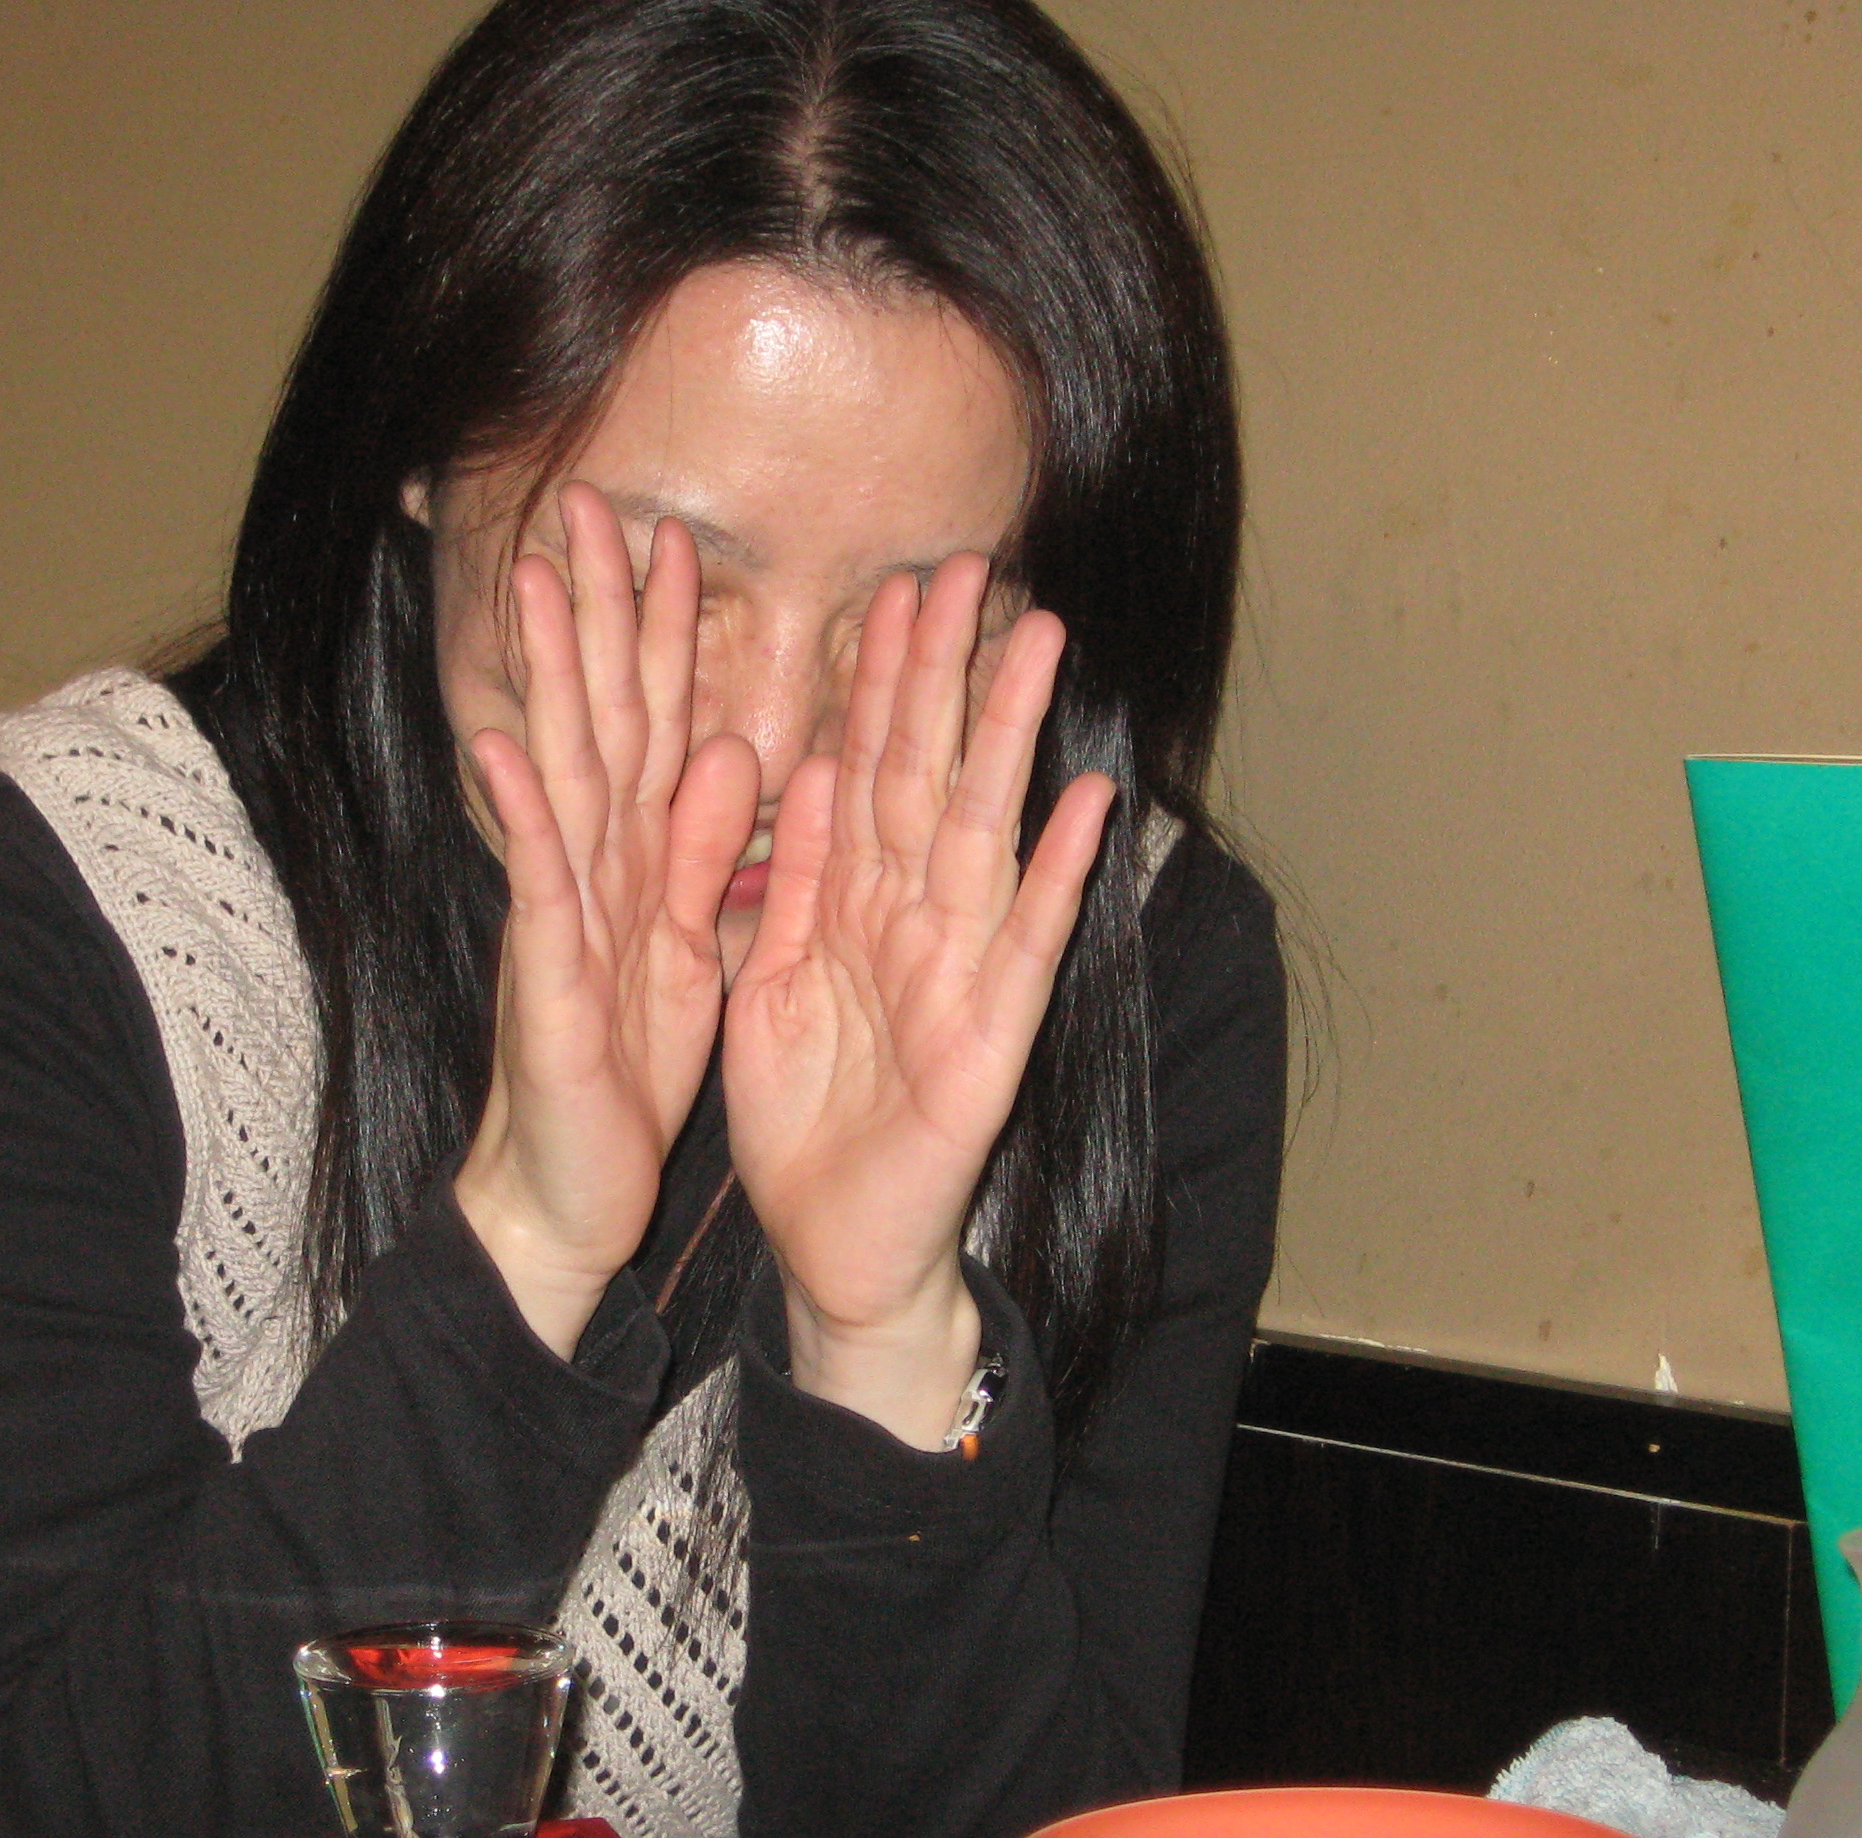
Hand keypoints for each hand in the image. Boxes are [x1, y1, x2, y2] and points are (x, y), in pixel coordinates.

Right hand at [453, 483, 761, 1355]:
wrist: (569, 1192)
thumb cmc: (622, 1073)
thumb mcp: (687, 950)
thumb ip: (706, 851)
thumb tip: (730, 746)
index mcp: (641, 864)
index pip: (655, 723)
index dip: (663, 632)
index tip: (672, 533)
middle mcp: (593, 871)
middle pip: (599, 719)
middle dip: (597, 614)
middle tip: (588, 506)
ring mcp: (562, 916)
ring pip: (563, 774)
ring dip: (546, 676)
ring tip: (532, 580)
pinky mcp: (549, 976)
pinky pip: (541, 886)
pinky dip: (524, 814)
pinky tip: (500, 741)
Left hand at [722, 555, 1112, 1444]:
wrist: (829, 1247)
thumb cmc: (805, 1120)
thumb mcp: (767, 979)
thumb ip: (792, 879)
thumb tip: (816, 763)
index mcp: (856, 907)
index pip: (870, 768)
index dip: (878, 681)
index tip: (889, 587)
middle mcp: (918, 924)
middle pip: (929, 776)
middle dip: (944, 674)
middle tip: (964, 566)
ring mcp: (961, 976)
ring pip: (985, 834)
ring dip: (1010, 739)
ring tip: (1040, 641)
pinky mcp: (989, 1043)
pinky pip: (1026, 949)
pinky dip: (1059, 879)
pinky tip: (1094, 804)